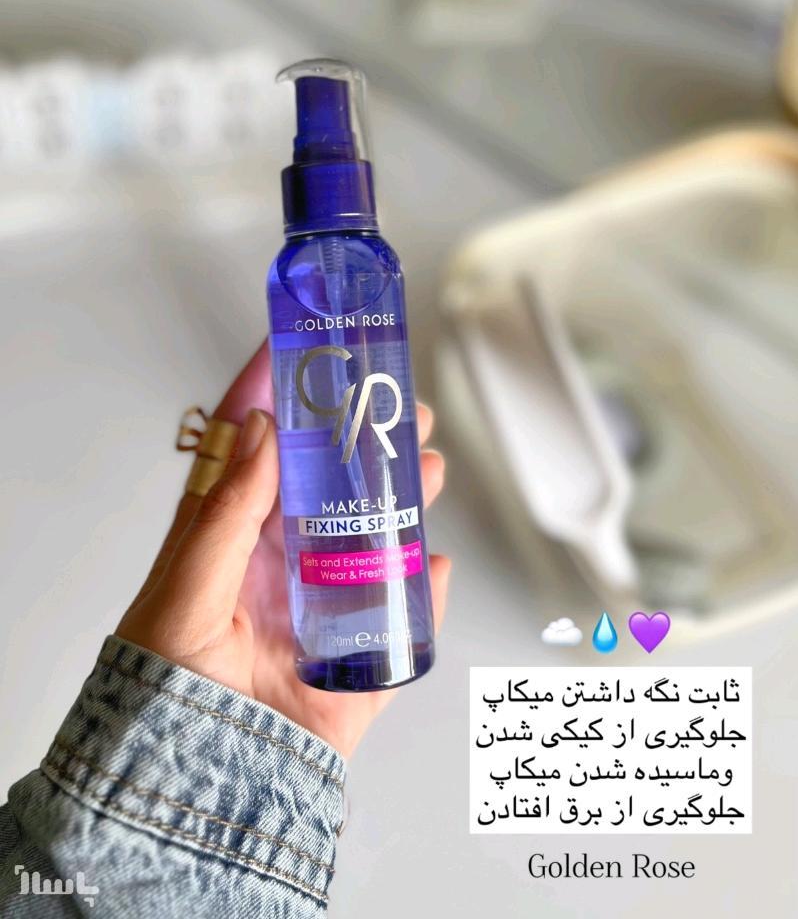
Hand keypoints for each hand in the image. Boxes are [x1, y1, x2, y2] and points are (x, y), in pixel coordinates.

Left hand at [117, 341, 449, 758]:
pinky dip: (426, 586)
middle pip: (333, 482)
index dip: (282, 395)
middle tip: (397, 405)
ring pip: (377, 532)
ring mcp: (325, 601)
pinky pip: (403, 612)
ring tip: (427, 465)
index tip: (304, 346)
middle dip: (366, 438)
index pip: (262, 450)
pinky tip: (435, 562)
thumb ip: (224, 514)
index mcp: (236, 536)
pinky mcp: (358, 650)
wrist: (204, 779)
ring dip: (405, 495)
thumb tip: (259, 430)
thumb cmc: (171, 687)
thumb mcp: (186, 589)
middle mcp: (284, 559)